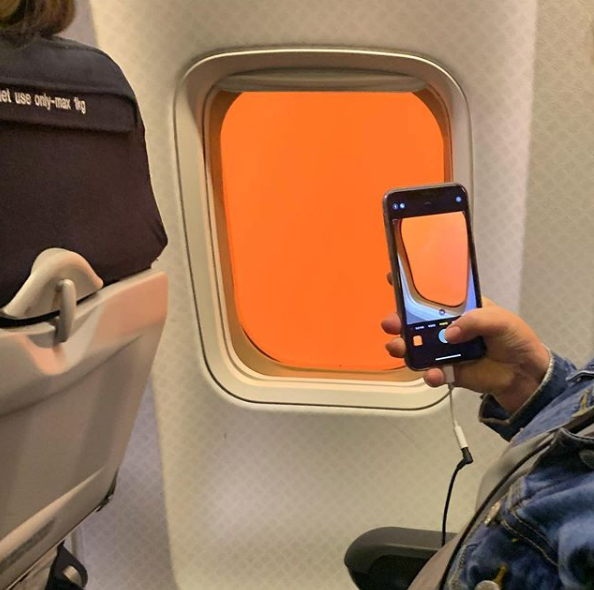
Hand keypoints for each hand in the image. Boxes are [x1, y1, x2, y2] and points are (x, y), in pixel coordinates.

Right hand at [382, 275, 549, 412]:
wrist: (524, 374)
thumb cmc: (514, 338)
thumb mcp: (500, 320)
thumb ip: (475, 321)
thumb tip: (449, 334)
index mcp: (458, 309)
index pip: (432, 294)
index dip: (412, 286)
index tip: (394, 278)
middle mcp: (446, 327)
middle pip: (415, 322)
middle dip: (398, 321)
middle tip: (391, 323)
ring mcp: (444, 350)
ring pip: (415, 347)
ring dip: (402, 346)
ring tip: (397, 347)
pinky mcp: (447, 371)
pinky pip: (431, 372)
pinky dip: (429, 374)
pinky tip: (432, 373)